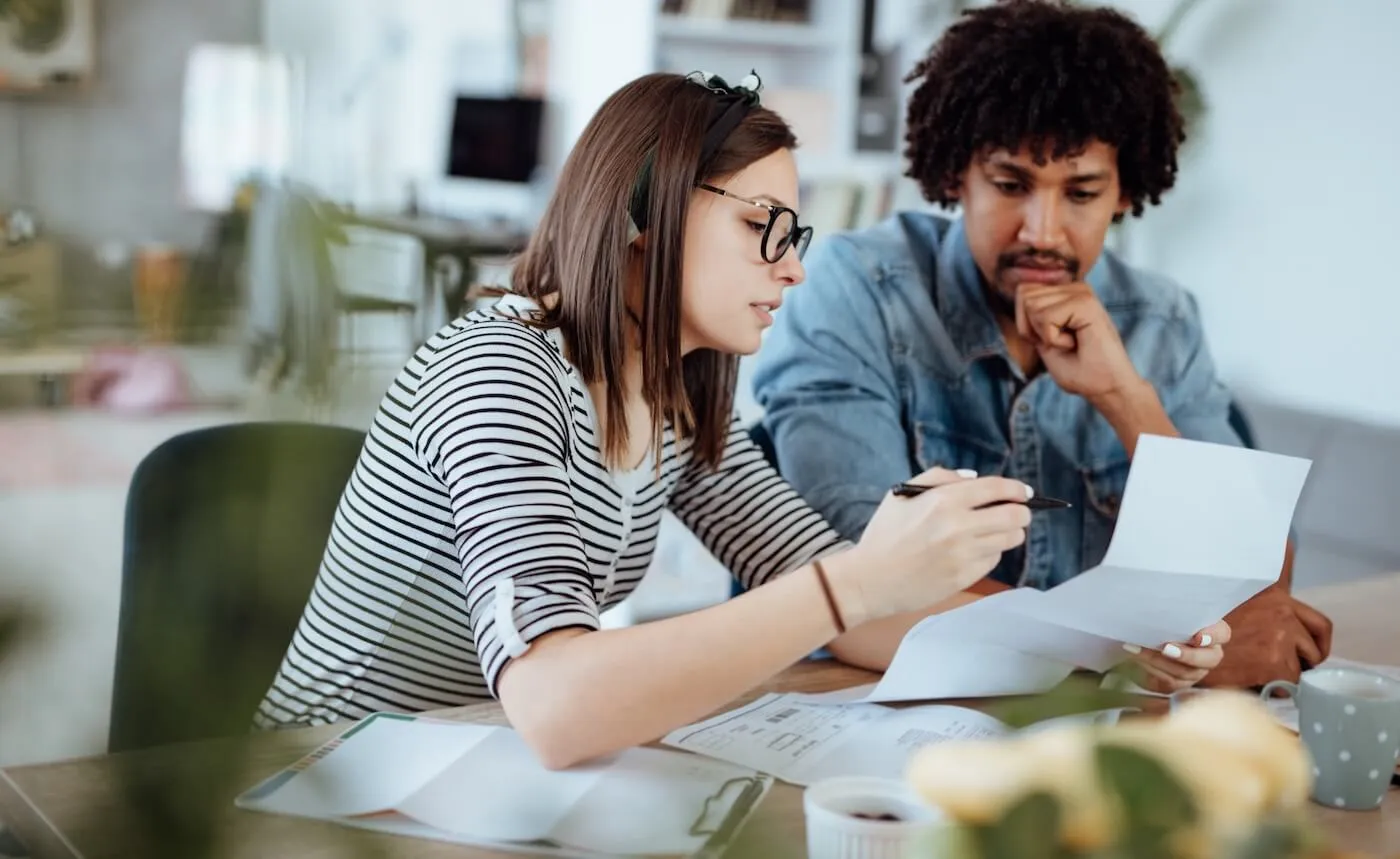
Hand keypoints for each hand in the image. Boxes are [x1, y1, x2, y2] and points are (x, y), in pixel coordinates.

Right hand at [825, 468, 1030, 625]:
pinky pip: (992, 560)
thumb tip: (972, 478)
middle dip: (1021, 513)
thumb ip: (939, 478)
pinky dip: (989, 553)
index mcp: (943, 501)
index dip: (1017, 489)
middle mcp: (958, 527)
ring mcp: (963, 555)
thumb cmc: (884, 534)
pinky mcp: (964, 577)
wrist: (870, 580)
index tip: (1023, 492)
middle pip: (1014, 517)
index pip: (997, 489)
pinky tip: (972, 551)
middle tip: (1016, 514)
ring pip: (1009, 540)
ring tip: (993, 532)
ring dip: (1008, 534)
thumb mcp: (902, 494)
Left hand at [1015, 282, 1138, 400]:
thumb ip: (1031, 315)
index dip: (1025, 324)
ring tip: (1070, 343)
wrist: (1108, 387)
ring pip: (1031, 305)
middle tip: (1061, 343)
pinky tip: (1074, 344)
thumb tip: (1020, 291)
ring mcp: (1082, 292)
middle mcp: (1075, 287)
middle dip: (1032, 328)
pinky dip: (1053, 339)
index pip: (1023, 292)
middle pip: (1023, 296)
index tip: (1051, 340)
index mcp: (1067, 293)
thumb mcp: (1043, 340)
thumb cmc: (1079, 369)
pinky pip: (1044, 317)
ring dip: (1045, 334)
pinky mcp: (1085, 302)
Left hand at [1121, 621, 1230, 693]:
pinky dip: (1150, 670)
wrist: (1142, 636)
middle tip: (1165, 648)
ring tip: (1138, 649)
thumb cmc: (1159, 617)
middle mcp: (1209, 654)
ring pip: (1185, 672)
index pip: (1222, 633)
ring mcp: (1196, 671)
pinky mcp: (1179, 684)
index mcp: (1212, 631)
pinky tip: (1136, 659)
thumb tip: (1155, 606)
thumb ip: (1170, 611)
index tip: (1197, 637)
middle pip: (1209, 659)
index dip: (1212, 636)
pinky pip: (1169, 682)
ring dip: (1159, 660)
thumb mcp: (1166, 611)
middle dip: (1186, 655)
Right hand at [1200, 587, 1333, 688]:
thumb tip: (1282, 639)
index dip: (1319, 645)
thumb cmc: (1202, 627)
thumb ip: (1262, 616)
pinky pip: (1287, 684)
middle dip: (1300, 664)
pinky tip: (1252, 681)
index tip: (1311, 657)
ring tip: (1258, 675)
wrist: (1182, 641)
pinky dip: (1272, 688)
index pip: (1319, 624)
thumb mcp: (1235, 607)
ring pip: (1301, 669)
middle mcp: (1283, 612)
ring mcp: (1280, 636)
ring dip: (1283, 676)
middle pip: (1314, 649)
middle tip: (1279, 671)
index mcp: (1275, 597)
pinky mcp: (1274, 661)